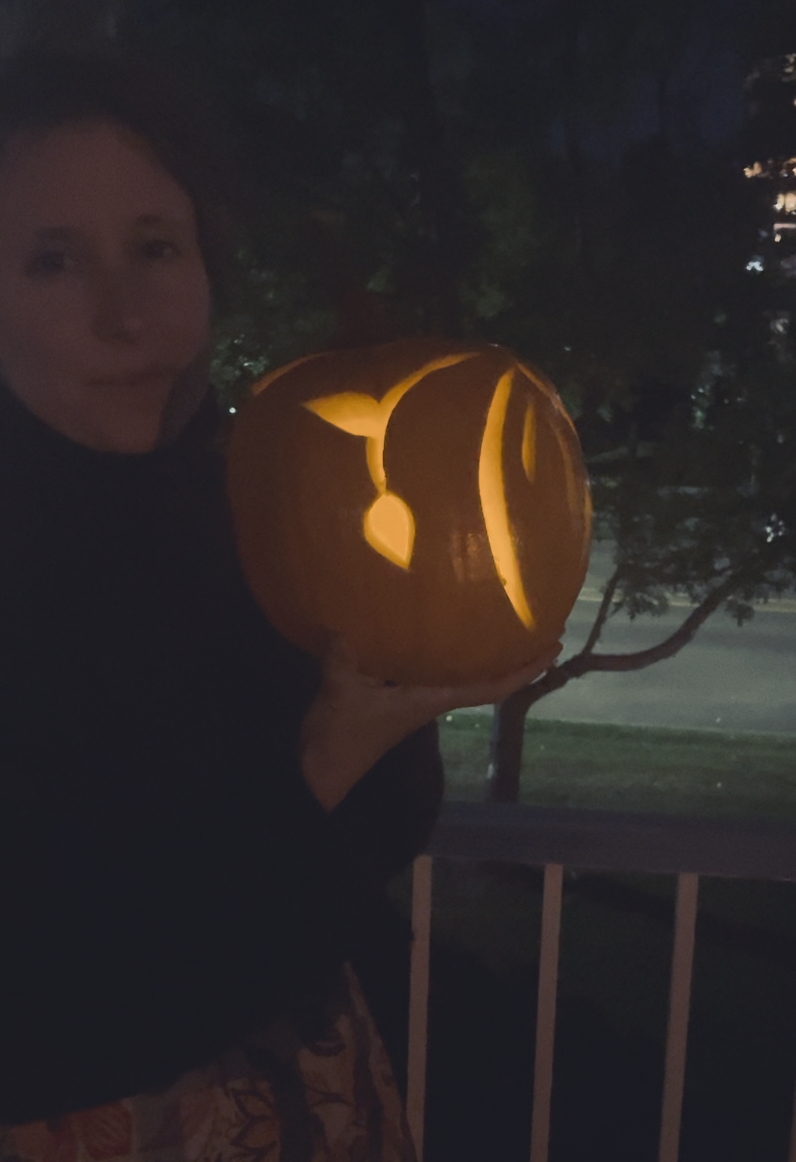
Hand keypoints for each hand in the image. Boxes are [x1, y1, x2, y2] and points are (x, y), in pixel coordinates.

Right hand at [300, 637, 562, 810]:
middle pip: (482, 676)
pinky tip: (430, 624)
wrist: (318, 770)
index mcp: (432, 700)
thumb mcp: (341, 692)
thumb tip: (343, 623)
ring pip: (455, 671)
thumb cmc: (341, 737)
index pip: (491, 688)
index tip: (554, 649)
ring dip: (477, 651)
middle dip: (511, 654)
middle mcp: (431, 698)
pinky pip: (424, 666)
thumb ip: (344, 656)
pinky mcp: (391, 694)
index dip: (523, 671)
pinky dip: (437, 649)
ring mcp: (412, 697)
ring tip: (492, 615)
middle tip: (535, 621)